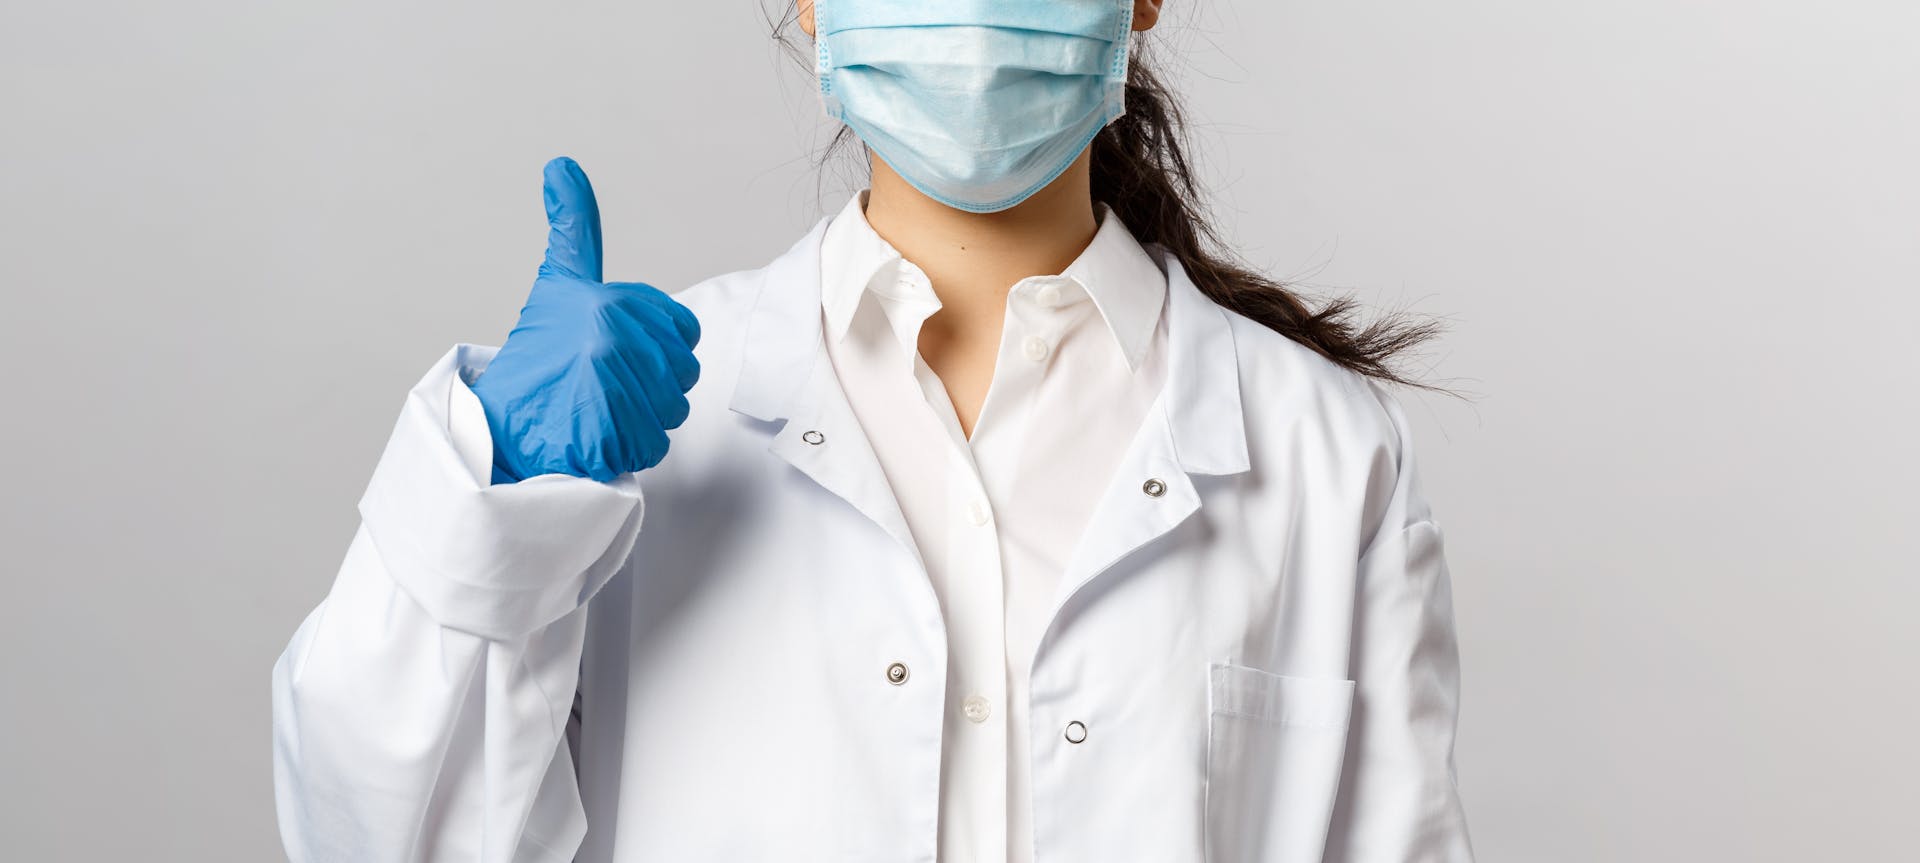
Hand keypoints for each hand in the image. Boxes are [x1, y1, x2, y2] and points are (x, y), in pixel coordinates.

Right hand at [470, 157, 700, 483]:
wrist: (496, 426)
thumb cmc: (536, 357)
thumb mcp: (559, 283)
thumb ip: (574, 228)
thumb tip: (562, 165)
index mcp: (611, 303)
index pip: (683, 333)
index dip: (658, 349)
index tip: (616, 353)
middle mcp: (613, 339)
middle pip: (682, 374)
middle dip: (652, 387)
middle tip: (602, 387)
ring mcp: (610, 387)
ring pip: (670, 411)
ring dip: (640, 419)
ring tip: (595, 411)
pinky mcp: (607, 433)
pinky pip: (652, 444)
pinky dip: (628, 449)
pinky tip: (594, 436)